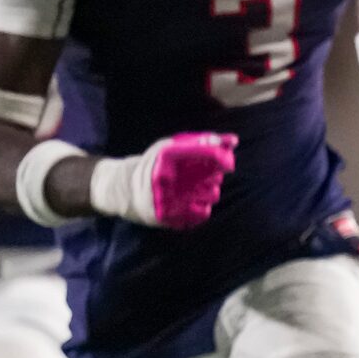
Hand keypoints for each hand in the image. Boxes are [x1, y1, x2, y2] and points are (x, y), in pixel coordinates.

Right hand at [88, 132, 234, 228]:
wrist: (125, 189)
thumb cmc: (155, 165)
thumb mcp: (171, 147)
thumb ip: (201, 141)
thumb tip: (233, 140)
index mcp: (166, 156)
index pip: (208, 154)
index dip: (224, 158)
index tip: (228, 163)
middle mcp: (165, 177)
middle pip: (213, 177)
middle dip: (212, 176)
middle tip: (201, 176)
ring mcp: (166, 198)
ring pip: (211, 195)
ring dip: (209, 191)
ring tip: (194, 188)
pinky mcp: (168, 216)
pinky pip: (203, 213)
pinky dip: (202, 207)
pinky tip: (191, 202)